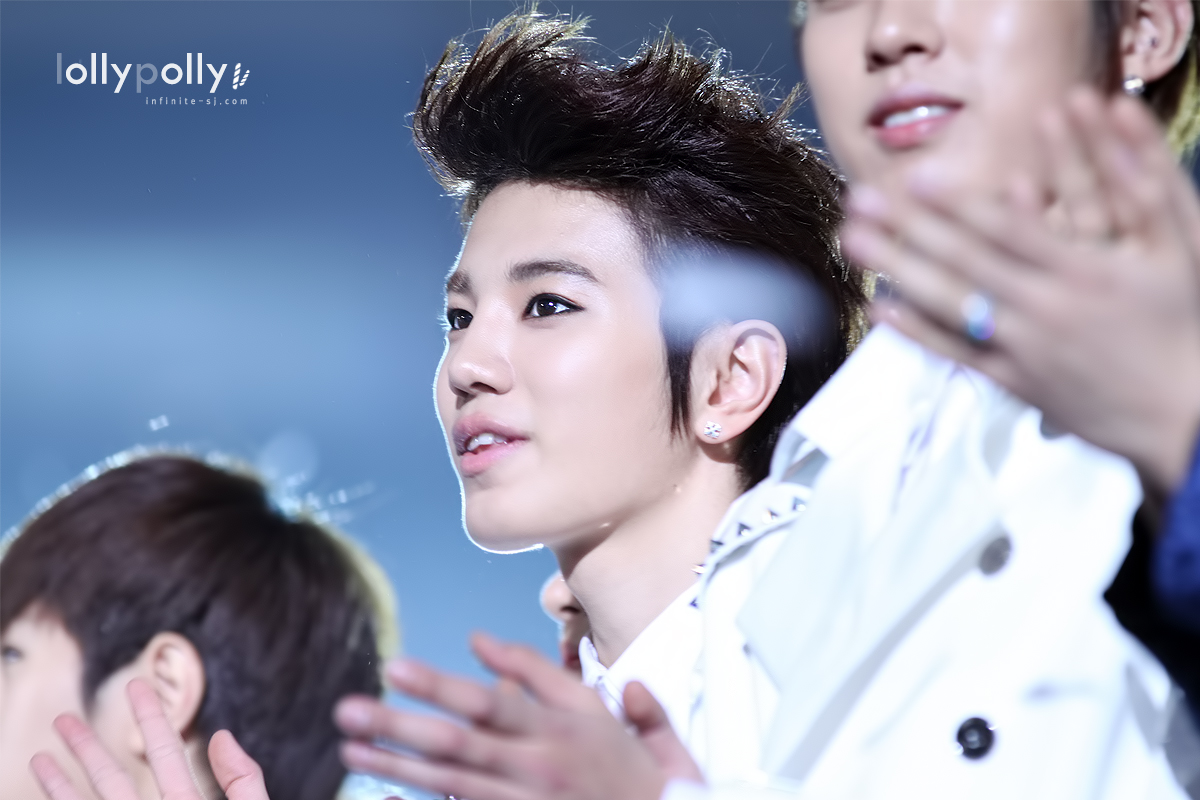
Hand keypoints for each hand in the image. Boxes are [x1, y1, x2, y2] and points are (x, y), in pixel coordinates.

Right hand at [30, 678, 268, 799]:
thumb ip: (244, 783)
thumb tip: (222, 736)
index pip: (166, 755)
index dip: (151, 720)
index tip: (137, 686)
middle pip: (114, 780)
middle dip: (89, 748)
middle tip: (64, 718)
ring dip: (64, 783)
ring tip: (41, 755)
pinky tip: (44, 784)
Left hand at [335, 632, 702, 799]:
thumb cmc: (628, 764)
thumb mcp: (594, 707)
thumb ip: (538, 671)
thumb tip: (479, 639)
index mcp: (556, 729)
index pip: (487, 703)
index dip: (439, 686)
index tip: (394, 667)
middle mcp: (535, 768)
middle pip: (456, 746)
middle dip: (397, 727)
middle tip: (346, 711)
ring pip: (449, 786)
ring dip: (396, 767)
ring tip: (350, 750)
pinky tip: (387, 794)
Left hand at [840, 87, 1199, 492]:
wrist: (1184, 414)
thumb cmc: (1182, 320)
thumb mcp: (1178, 244)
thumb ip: (1145, 176)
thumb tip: (1117, 108)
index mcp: (1084, 270)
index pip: (1010, 231)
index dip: (961, 205)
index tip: (918, 178)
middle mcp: (1044, 308)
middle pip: (964, 263)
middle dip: (907, 228)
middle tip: (859, 199)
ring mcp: (1022, 349)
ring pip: (950, 305)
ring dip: (897, 270)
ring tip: (853, 241)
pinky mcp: (1013, 382)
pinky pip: (956, 353)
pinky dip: (917, 331)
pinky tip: (880, 306)